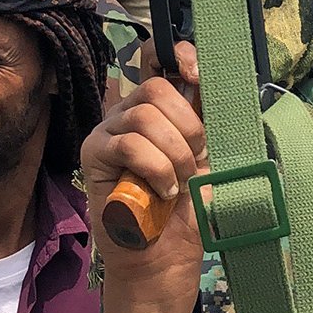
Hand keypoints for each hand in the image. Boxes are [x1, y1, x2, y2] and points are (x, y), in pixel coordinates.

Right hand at [82, 77, 208, 297]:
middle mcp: (131, 112)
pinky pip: (127, 144)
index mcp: (161, 107)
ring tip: (179, 183)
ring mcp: (109, 131)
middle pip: (156, 88)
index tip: (200, 77)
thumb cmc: (190, 207)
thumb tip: (219, 82)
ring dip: (174, 153)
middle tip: (195, 159)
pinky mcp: (93, 154)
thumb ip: (210, 120)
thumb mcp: (211, 157)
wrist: (166, 256)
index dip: (180, 56)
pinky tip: (162, 190)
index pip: (158, 57)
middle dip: (187, 125)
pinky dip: (154, 167)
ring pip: (144, 116)